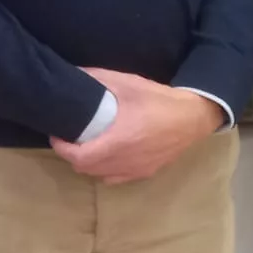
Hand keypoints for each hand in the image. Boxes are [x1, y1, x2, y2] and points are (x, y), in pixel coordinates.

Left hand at [50, 69, 222, 184]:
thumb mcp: (127, 84)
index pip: (78, 157)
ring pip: (100, 176)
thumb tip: (75, 74)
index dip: (62, 148)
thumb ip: (98, 79)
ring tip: (87, 147)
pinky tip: (109, 156)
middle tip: (70, 139)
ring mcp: (135, 170)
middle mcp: (124, 162)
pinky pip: (116, 178)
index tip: (58, 134)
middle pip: (85, 169)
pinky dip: (106, 170)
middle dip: (73, 156)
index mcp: (117, 142)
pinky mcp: (146, 173)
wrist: (193, 117)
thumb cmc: (159, 100)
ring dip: (89, 165)